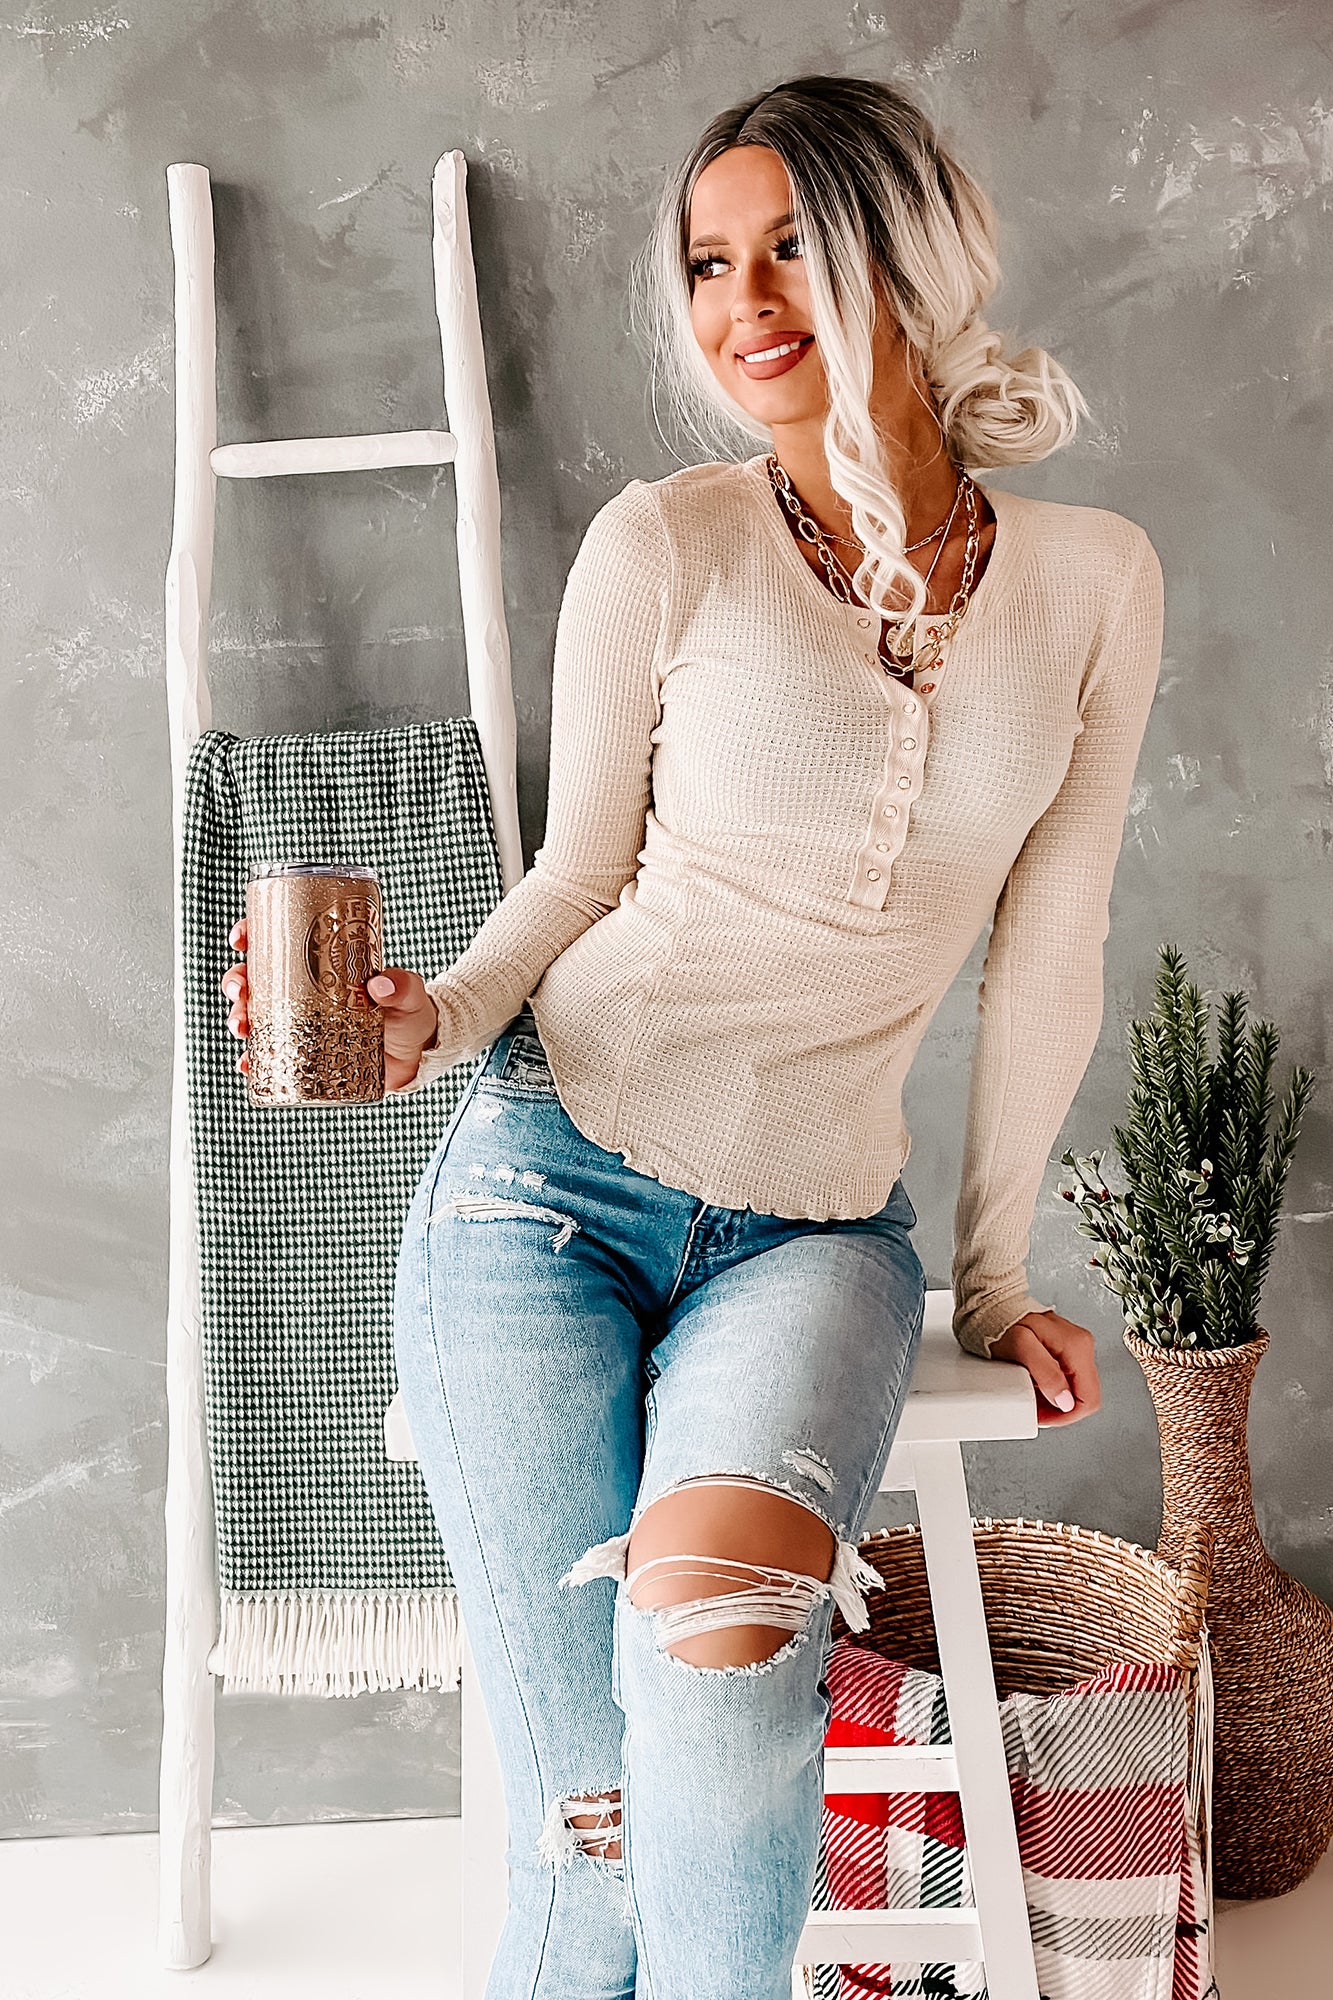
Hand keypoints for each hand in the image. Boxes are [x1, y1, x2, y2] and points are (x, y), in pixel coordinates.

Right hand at [219, 918, 440, 1091]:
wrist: (417, 1054)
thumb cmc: (409, 1012)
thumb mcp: (408, 994)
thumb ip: (402, 986)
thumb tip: (381, 985)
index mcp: (319, 964)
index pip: (277, 942)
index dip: (251, 936)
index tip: (241, 938)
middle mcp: (302, 992)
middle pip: (255, 980)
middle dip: (237, 982)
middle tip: (240, 992)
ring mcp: (300, 1024)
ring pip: (255, 1016)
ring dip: (239, 1019)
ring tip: (242, 1028)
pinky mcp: (303, 1055)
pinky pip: (269, 1056)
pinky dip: (254, 1060)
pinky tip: (248, 1065)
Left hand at [987, 1308, 1100, 1425]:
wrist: (992, 1305)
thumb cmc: (1002, 1322)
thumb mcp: (1020, 1348)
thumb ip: (1046, 1373)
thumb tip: (1066, 1400)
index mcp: (1077, 1347)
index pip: (1089, 1398)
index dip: (1066, 1415)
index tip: (1043, 1416)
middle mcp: (1081, 1346)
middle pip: (1085, 1395)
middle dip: (1060, 1409)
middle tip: (1034, 1409)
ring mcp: (1075, 1348)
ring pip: (1075, 1390)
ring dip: (1054, 1400)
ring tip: (1031, 1396)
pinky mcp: (1066, 1350)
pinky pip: (1066, 1379)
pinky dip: (1051, 1388)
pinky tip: (1034, 1385)